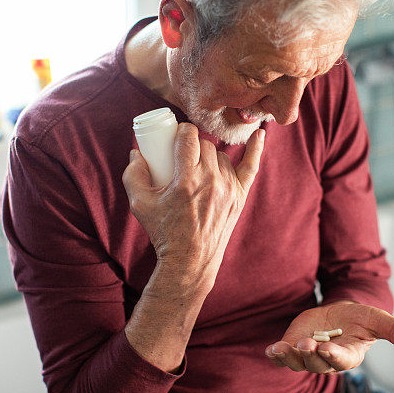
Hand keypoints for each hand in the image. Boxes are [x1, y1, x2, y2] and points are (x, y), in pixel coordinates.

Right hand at [122, 122, 264, 292]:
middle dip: (193, 145)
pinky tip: (260, 135)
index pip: (189, 137)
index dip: (182, 131)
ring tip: (197, 169)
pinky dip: (255, 149)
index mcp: (186, 180)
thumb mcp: (140, 204)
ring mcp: (229, 188)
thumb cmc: (164, 232)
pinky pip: (251, 166)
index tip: (176, 137)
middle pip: (205, 144)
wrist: (190, 261)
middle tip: (183, 156)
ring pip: (221, 155)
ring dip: (210, 156)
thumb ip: (133, 175)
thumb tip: (137, 152)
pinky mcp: (240, 196)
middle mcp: (211, 181)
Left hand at [264, 302, 393, 373]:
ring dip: (290, 357)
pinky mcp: (293, 347)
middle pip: (317, 364)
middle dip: (311, 356)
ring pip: (297, 363)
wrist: (338, 314)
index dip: (334, 355)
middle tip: (307, 345)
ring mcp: (308, 355)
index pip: (341, 359)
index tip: (327, 349)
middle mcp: (326, 359)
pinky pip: (282, 357)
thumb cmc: (359, 320)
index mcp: (348, 354)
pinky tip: (270, 350)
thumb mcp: (377, 320)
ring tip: (282, 348)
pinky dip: (276, 355)